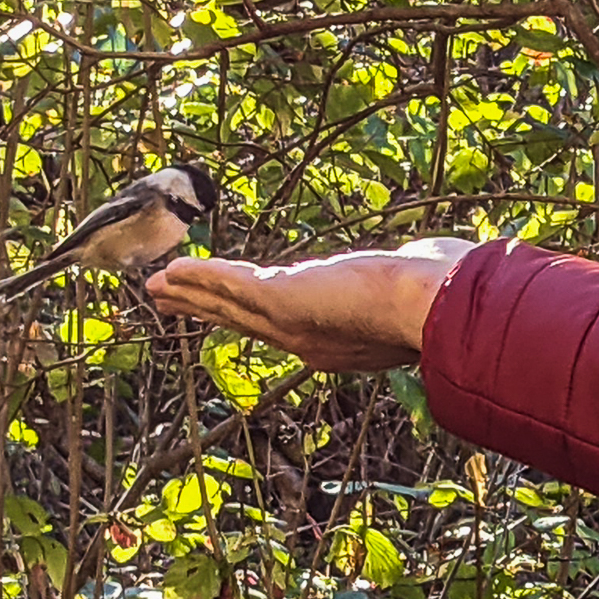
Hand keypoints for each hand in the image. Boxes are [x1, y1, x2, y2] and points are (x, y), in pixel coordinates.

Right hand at [146, 238, 477, 371]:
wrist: (437, 309)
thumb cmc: (440, 300)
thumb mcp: (417, 288)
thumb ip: (413, 279)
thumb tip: (435, 258)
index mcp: (333, 340)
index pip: (278, 325)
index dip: (248, 317)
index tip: (231, 309)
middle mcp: (304, 338)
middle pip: (241, 320)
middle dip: (205, 309)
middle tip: (172, 302)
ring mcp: (289, 322)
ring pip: (227, 305)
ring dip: (191, 293)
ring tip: (158, 286)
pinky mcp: (279, 298)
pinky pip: (227, 285)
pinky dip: (197, 278)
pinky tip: (169, 271)